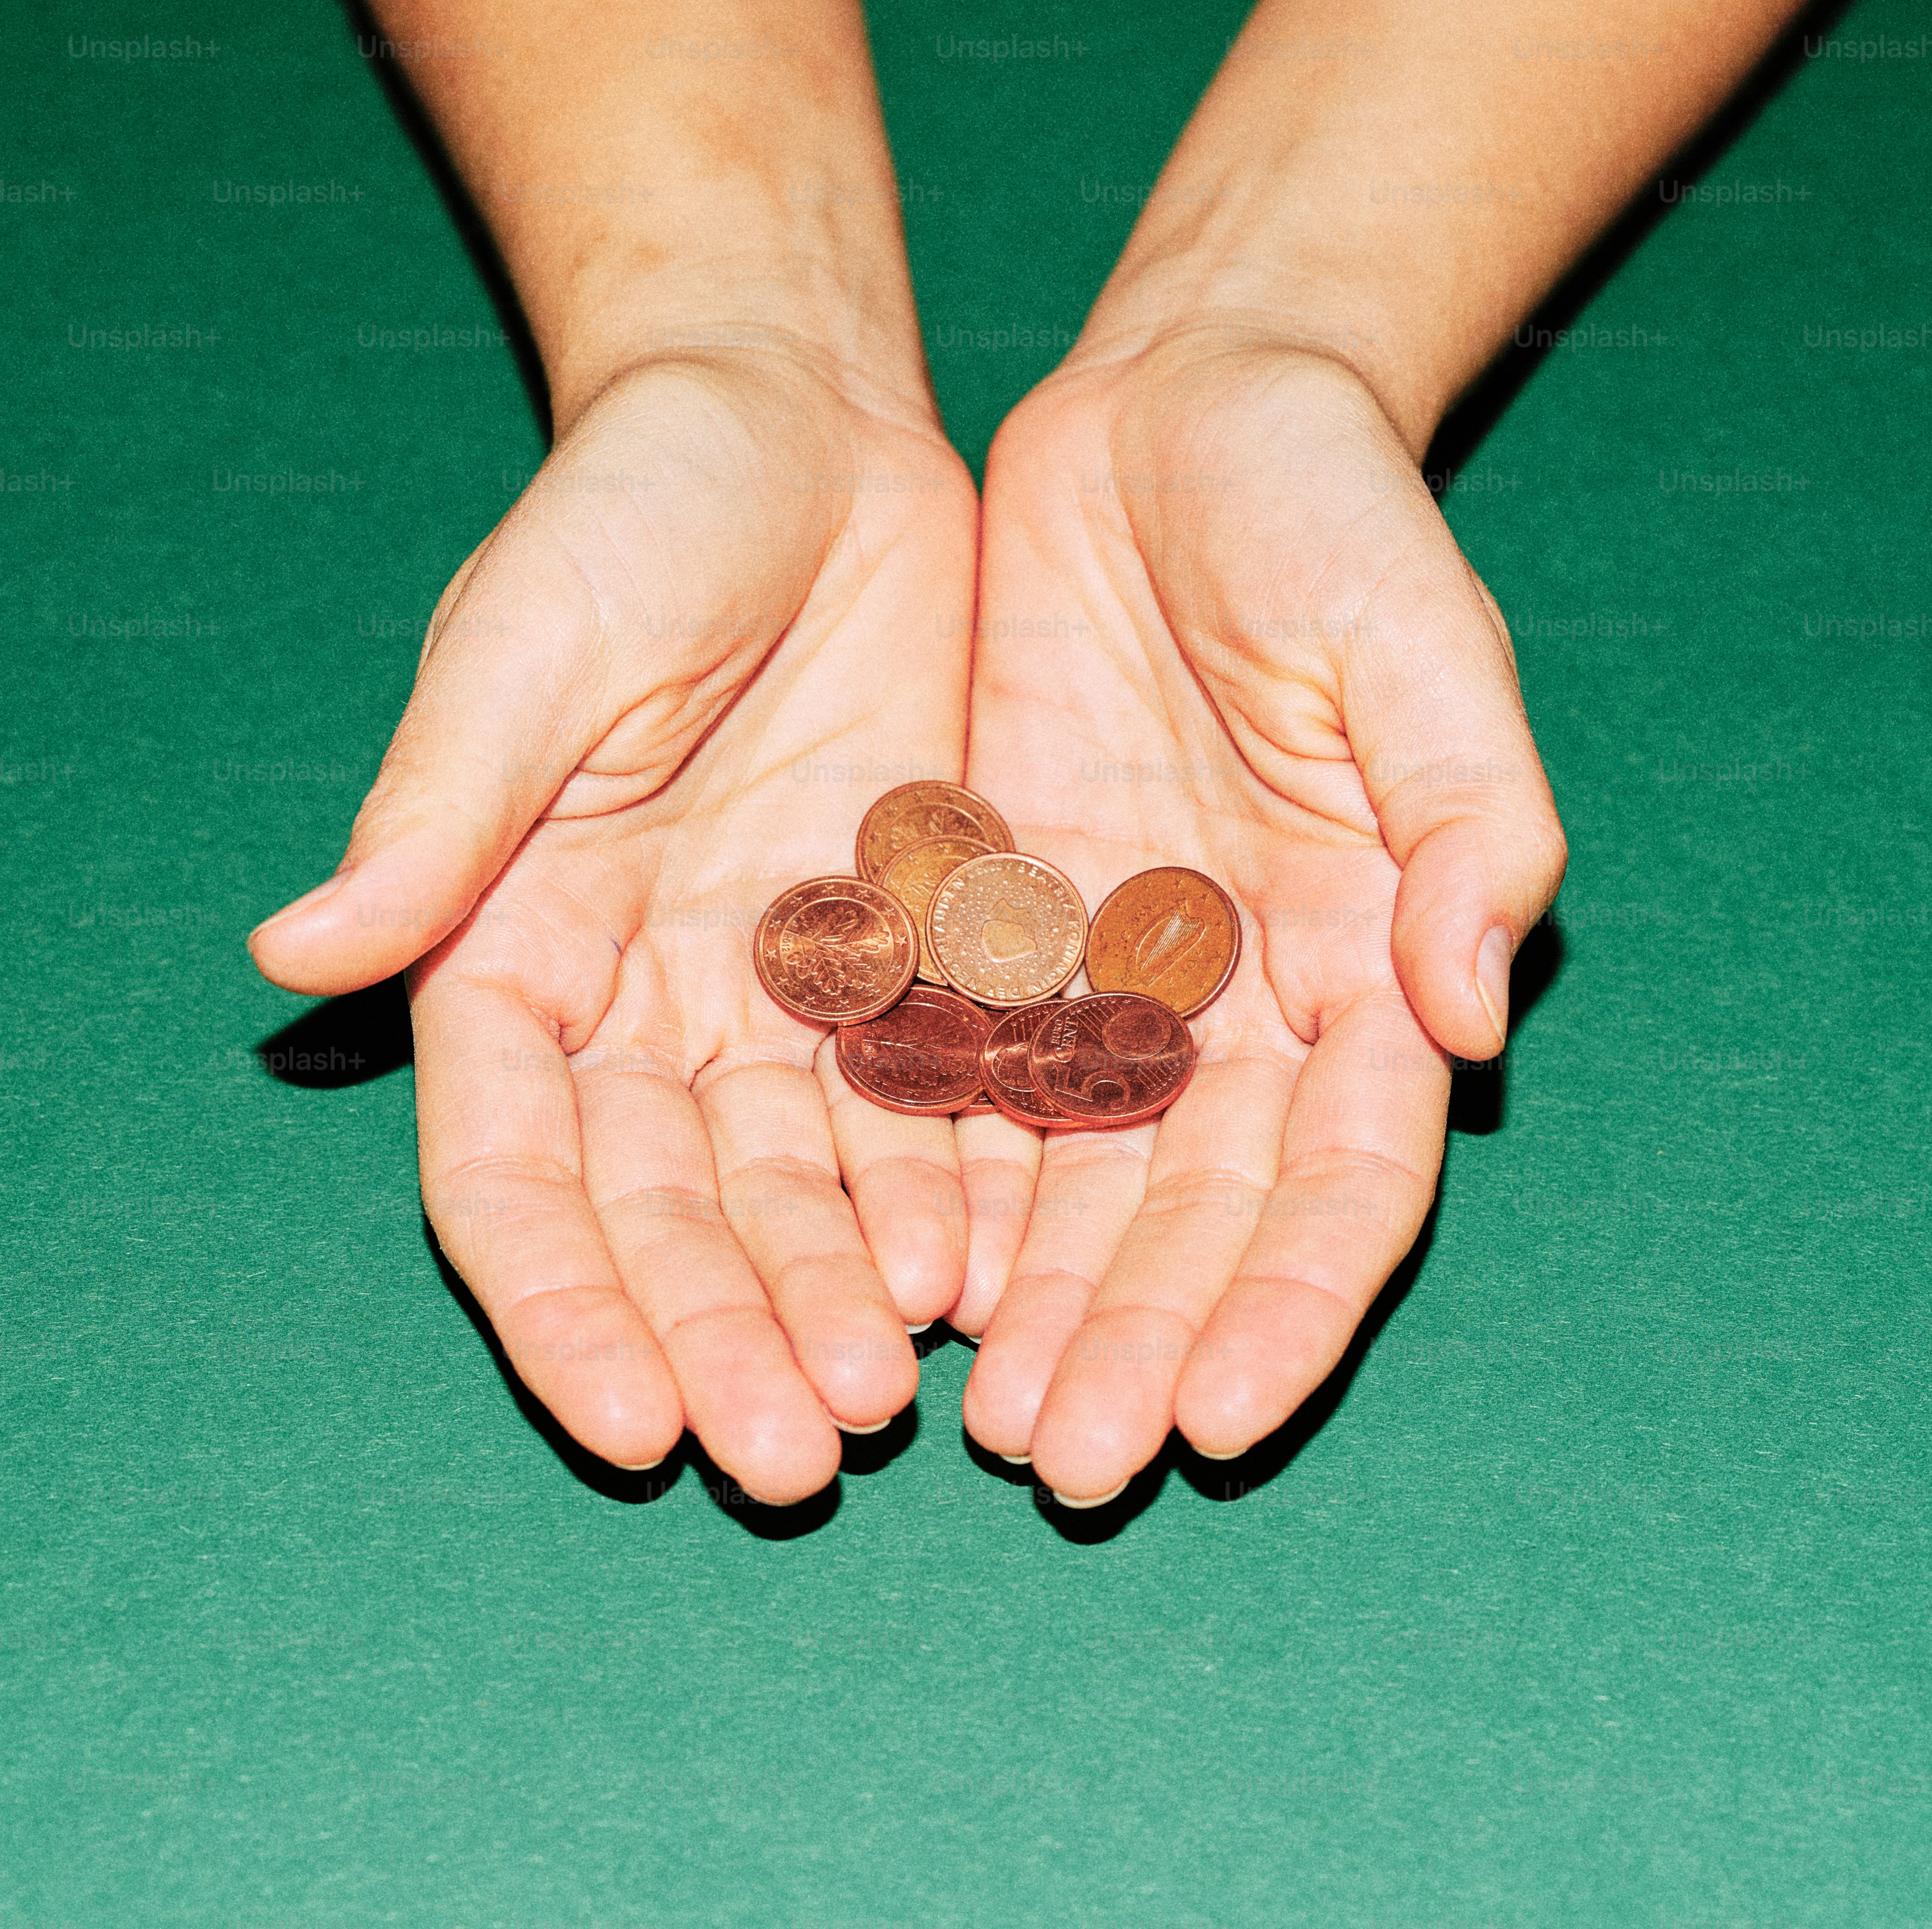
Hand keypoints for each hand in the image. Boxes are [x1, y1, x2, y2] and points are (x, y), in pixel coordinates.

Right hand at [250, 345, 978, 1503]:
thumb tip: (293, 953)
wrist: (803, 431)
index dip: (563, 1300)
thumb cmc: (633, 511)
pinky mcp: (914, 949)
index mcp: (519, 948)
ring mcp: (787, 988)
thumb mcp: (530, 645)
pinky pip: (933, 1099)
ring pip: (805, 1186)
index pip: (519, 1170)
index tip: (626, 1421)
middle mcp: (651, 1000)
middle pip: (674, 1213)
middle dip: (726, 1334)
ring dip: (840, 1299)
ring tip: (894, 1405)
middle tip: (799, 1457)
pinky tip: (992, 1279)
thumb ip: (439, 811)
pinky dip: (953, 1192)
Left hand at [951, 327, 1566, 1503]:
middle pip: (1201, 1213)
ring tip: (985, 1427)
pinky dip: (942, 1185)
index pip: (1345, 1175)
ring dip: (1042, 1308)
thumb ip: (1466, 827)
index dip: (1295, 1299)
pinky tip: (898, 1281)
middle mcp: (1244, 998)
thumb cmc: (1335, 513)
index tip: (1221, 1409)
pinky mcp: (1001, 918)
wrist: (1187, 409)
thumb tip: (1471, 1014)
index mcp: (1369, 954)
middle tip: (1073, 1464)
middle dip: (1145, 1340)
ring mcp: (1117, 970)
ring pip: (1082, 1182)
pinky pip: (966, 1077)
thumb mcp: (1422, 648)